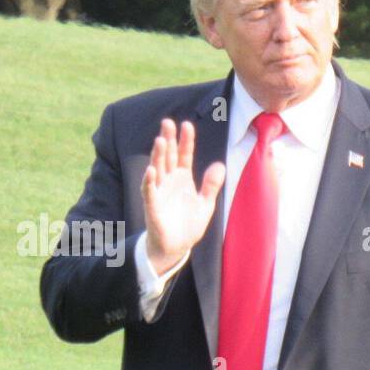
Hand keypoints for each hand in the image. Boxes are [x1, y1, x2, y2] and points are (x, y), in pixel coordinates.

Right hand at [141, 118, 224, 274]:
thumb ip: (211, 185)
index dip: (185, 141)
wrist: (176, 247)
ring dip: (158, 155)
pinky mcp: (152, 206)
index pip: (184, 155)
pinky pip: (150, 191)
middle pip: (168, 156)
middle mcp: (169, 181)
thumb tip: (220, 165)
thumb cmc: (188, 225)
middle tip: (167, 122)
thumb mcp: (205, 204)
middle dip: (167, 140)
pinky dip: (149, 181)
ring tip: (160, 140)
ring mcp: (160, 192)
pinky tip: (151, 170)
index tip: (187, 125)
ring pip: (157, 169)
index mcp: (182, 178)